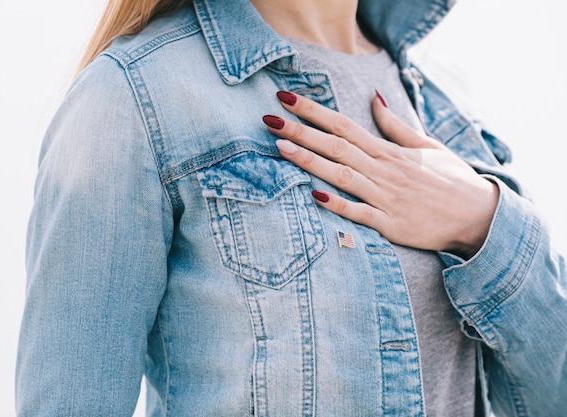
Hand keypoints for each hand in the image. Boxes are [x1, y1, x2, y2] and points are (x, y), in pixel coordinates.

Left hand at [263, 91, 498, 257]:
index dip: (314, 111)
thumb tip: (374, 97)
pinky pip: (360, 212)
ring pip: (342, 175)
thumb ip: (395, 125)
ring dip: (310, 161)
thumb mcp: (427, 146)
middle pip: (336, 146)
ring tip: (281, 148)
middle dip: (302, 131)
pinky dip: (338, 204)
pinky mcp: (390, 224)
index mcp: (389, 151)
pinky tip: (314, 195)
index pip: (345, 125)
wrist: (479, 216)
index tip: (287, 99)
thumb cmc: (452, 180)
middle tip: (270, 119)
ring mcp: (386, 197)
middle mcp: (384, 170)